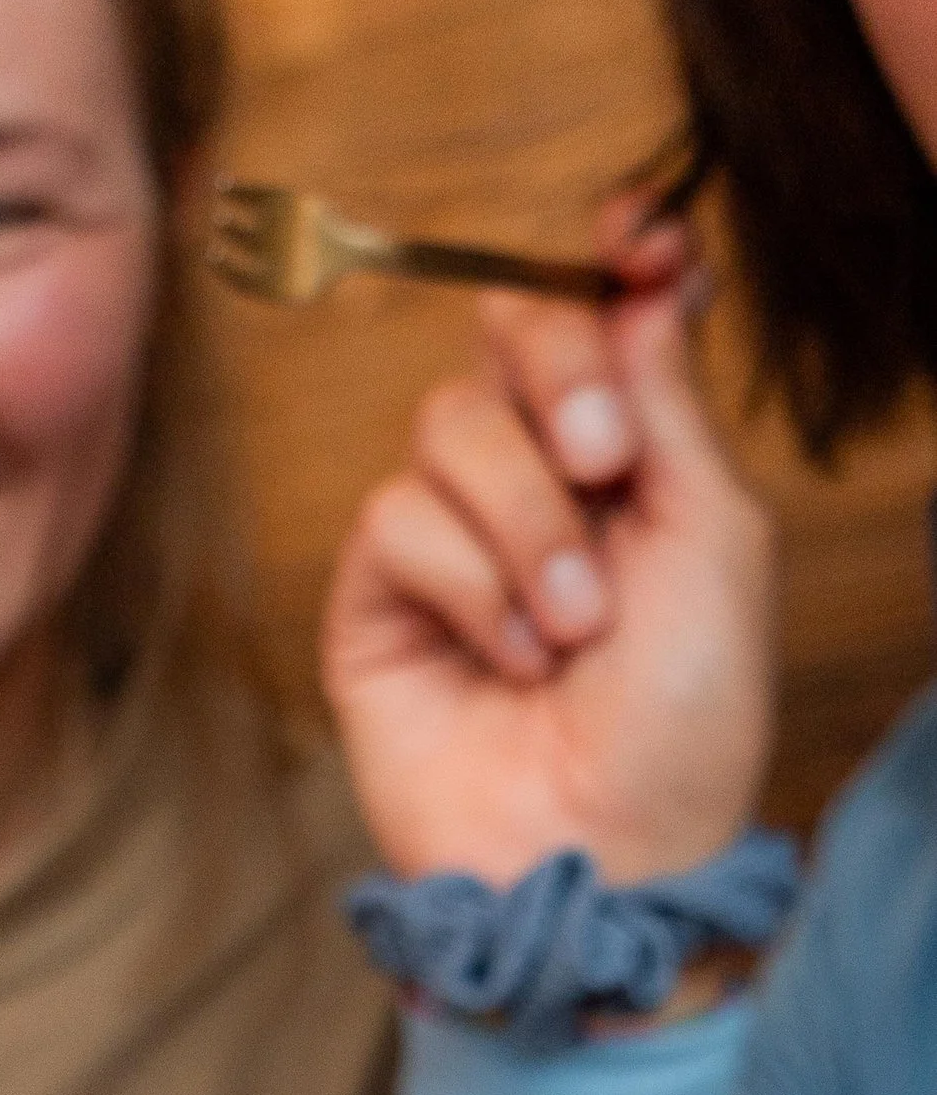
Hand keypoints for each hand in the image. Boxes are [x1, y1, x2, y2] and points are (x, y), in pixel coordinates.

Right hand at [322, 214, 777, 887]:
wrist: (604, 853)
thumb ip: (670, 403)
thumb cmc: (680, 723)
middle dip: (561, 382)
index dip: (608, 263)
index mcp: (630, 460)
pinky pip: (397, 519)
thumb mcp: (716, 538)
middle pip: (509, 335)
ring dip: (523, 521)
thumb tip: (642, 280)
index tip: (637, 241)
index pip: (598, 317)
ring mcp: (449, 543)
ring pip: (447, 427)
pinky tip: (508, 659)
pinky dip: (468, 585)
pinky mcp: (377, 605)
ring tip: (569, 625)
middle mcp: (535, 486)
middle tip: (606, 464)